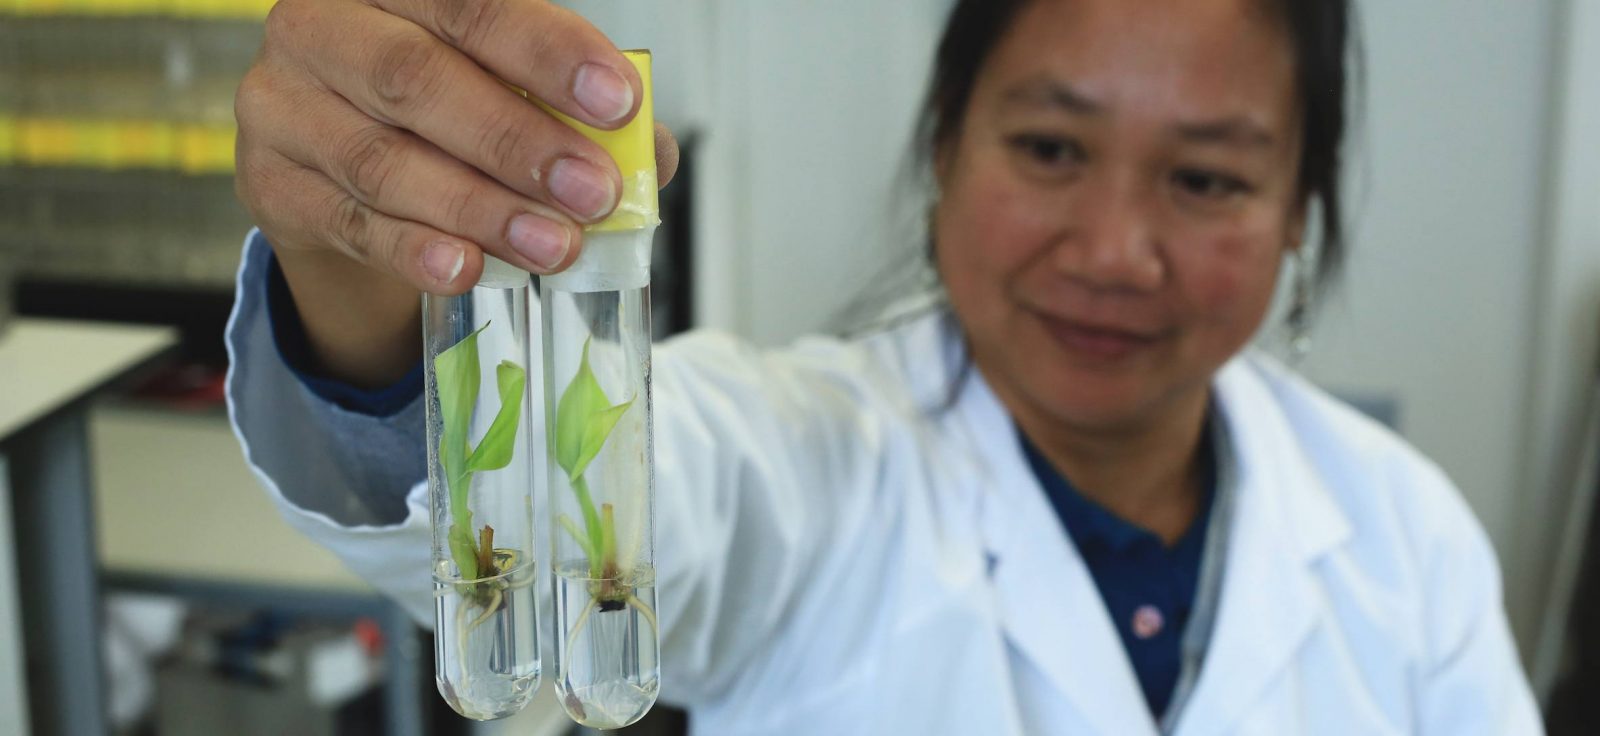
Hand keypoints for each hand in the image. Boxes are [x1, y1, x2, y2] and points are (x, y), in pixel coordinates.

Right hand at [235, 0, 679, 294]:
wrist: (344, 178)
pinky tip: (469, 269)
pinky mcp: (270, 183)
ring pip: (384, 160)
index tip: (617, 102)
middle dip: (518, 141)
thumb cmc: (442, 115)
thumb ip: (573, 110)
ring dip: (480, 208)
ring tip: (553, 245)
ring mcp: (281, 103)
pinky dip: (415, 250)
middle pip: (417, 78)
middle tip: (593, 192)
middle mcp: (321, 25)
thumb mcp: (507, 90)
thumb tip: (646, 154)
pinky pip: (350, 222)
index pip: (471, 3)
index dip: (547, 52)